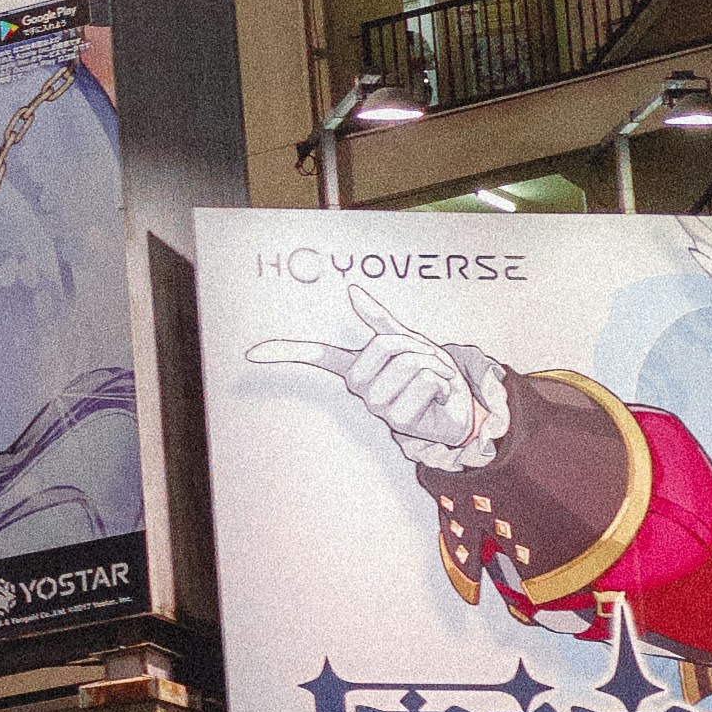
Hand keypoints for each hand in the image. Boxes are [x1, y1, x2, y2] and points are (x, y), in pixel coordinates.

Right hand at [246, 283, 517, 472]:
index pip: (317, 355)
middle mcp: (360, 388)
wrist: (458, 406)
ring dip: (433, 365)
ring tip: (433, 380)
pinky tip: (438, 395)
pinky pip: (424, 381)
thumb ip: (379, 318)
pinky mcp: (398, 421)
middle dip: (416, 347)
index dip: (285, 352)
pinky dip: (440, 382)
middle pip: (386, 346)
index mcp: (356, 367)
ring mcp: (376, 406)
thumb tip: (352, 291)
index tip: (252, 353)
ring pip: (408, 363)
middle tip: (426, 363)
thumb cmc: (430, 373)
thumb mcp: (407, 340)